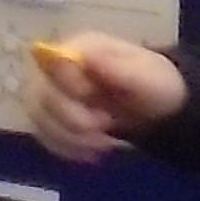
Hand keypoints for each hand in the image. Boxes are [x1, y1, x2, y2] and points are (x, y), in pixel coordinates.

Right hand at [22, 35, 185, 165]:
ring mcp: (54, 91)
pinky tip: (89, 153)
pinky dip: (64, 148)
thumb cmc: (156, 87)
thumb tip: (83, 57)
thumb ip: (117, 69)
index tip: (100, 107)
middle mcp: (60, 67)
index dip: (69, 90)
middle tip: (104, 128)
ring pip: (38, 115)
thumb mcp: (146, 78)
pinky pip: (43, 132)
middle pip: (40, 93)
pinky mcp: (53, 115)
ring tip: (101, 145)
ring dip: (68, 138)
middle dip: (71, 120)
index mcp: (80, 48)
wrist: (162, 109)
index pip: (51, 63)